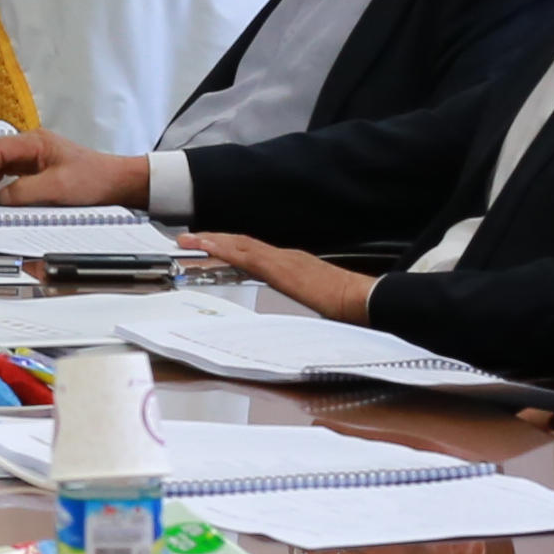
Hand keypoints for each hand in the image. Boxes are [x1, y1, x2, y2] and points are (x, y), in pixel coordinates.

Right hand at [0, 129, 149, 208]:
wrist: (117, 183)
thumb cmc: (96, 178)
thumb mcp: (58, 188)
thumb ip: (24, 191)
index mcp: (35, 141)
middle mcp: (31, 145)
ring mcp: (32, 156)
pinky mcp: (36, 170)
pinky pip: (9, 174)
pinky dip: (1, 185)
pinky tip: (3, 196)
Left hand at [183, 231, 370, 322]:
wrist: (364, 300)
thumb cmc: (348, 305)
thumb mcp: (317, 301)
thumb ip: (301, 299)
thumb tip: (292, 313)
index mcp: (293, 265)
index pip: (254, 253)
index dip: (230, 248)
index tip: (210, 247)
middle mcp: (286, 257)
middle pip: (242, 245)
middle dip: (214, 241)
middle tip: (189, 240)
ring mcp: (283, 260)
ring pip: (240, 246)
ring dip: (213, 242)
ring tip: (190, 241)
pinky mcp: (281, 268)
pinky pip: (246, 256)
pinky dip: (225, 249)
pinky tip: (209, 247)